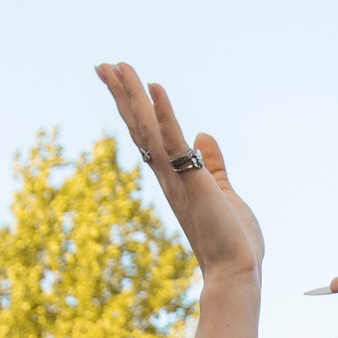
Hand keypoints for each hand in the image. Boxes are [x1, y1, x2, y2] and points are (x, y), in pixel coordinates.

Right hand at [94, 64, 262, 282]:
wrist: (235, 271)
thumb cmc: (230, 240)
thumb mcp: (223, 192)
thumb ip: (213, 164)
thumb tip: (204, 135)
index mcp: (174, 178)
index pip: (148, 136)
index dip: (133, 108)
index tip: (119, 80)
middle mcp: (168, 177)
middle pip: (139, 128)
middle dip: (122, 96)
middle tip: (103, 66)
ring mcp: (178, 179)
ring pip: (149, 130)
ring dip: (134, 97)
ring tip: (119, 67)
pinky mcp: (194, 182)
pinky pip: (176, 143)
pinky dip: (165, 115)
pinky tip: (156, 89)